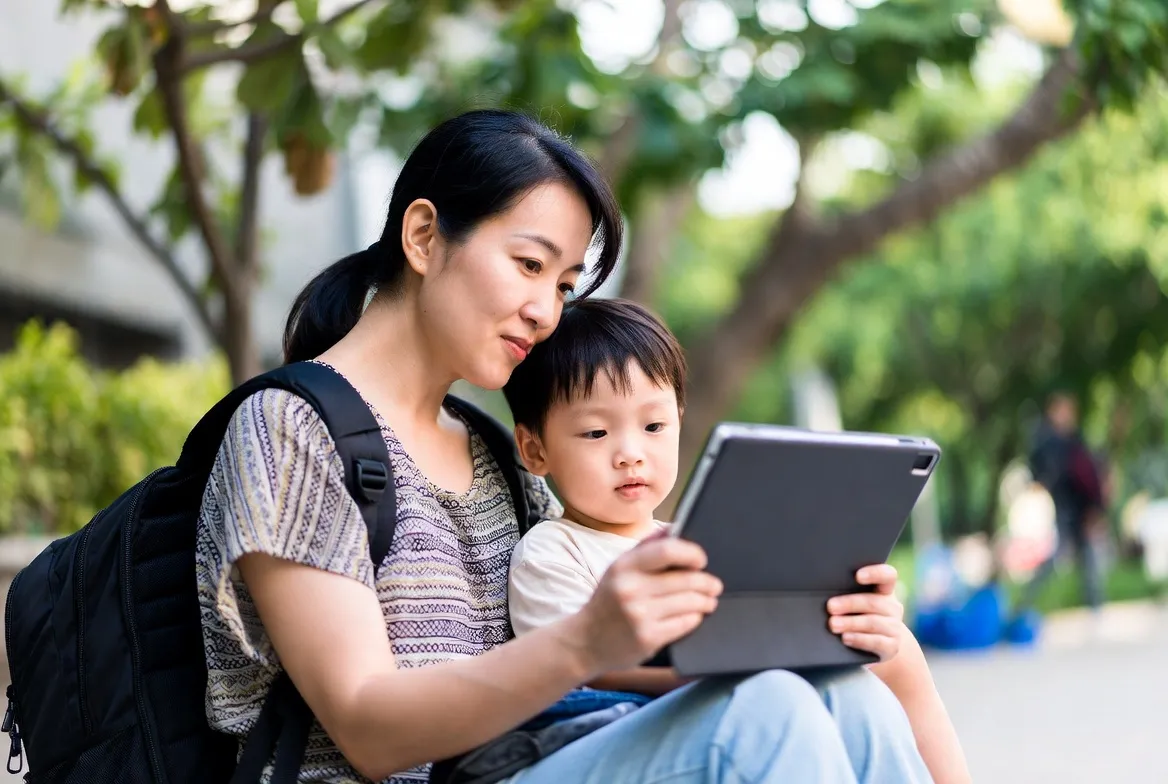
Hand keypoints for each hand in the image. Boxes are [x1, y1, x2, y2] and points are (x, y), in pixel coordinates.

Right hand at [574, 536, 722, 673]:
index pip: (668, 550)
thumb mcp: (618, 569)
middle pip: (686, 579)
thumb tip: (674, 527)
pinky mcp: (648, 638)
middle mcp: (631, 588)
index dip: (692, 553)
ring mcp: (639, 615)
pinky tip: (694, 616)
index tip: (701, 560)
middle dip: (707, 582)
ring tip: (708, 601)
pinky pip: (685, 623)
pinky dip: (695, 618)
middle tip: (714, 585)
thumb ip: (646, 547)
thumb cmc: (607, 602)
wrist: (584, 642)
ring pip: (690, 602)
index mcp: (624, 566)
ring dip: (706, 601)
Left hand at [826, 564, 903, 661]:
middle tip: (830, 607)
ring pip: (873, 623)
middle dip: (849, 603)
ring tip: (833, 624)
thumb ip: (847, 593)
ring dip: (851, 623)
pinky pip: (876, 642)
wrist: (882, 647)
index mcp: (884, 591)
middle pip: (873, 602)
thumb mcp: (857, 603)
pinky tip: (846, 638)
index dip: (875, 573)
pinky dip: (859, 639)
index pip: (887, 576)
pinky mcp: (892, 646)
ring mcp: (894, 627)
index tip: (857, 576)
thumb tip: (820, 591)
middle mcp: (892, 607)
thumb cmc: (860, 616)